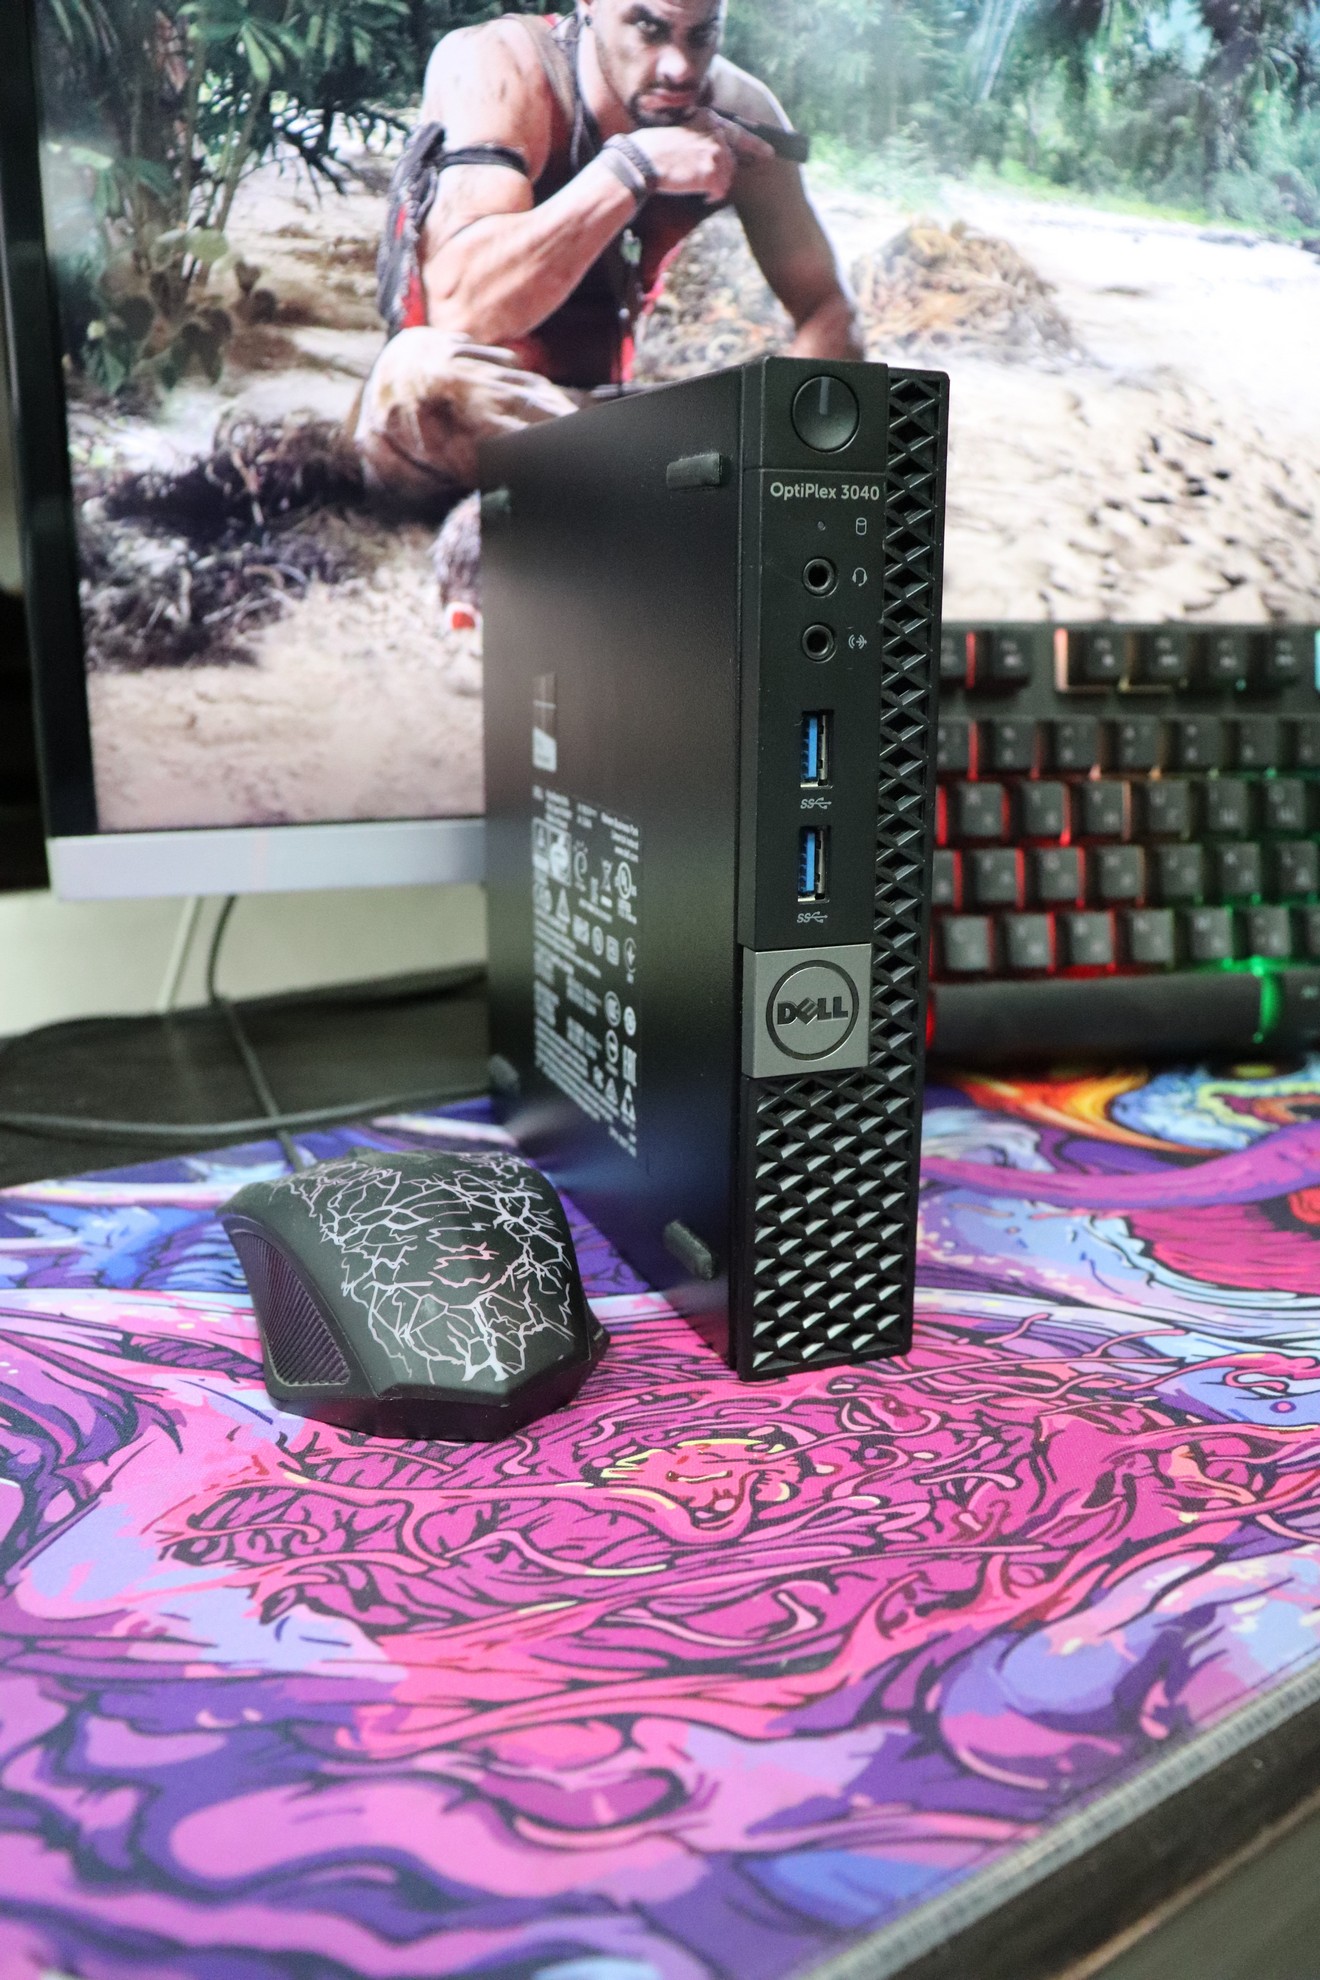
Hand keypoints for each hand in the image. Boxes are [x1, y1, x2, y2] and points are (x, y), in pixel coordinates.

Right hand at [628, 111, 773, 202]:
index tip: (769, 153)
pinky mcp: (711, 172)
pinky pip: (720, 191)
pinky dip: (711, 196)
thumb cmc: (654, 147)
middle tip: (704, 181)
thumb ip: (701, 136)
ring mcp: (715, 152)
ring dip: (714, 186)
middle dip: (721, 175)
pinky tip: (698, 193)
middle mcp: (716, 133)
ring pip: (727, 178)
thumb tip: (714, 152)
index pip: (738, 132)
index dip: (755, 144)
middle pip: (731, 161)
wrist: (643, 158)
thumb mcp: (681, 129)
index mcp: (708, 119)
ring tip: (696, 185)